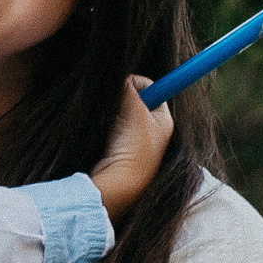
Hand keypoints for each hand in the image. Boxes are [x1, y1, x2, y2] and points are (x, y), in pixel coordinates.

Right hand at [89, 77, 173, 222]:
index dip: (137, 83)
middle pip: (133, 99)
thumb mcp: (134, 109)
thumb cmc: (133, 149)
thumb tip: (122, 76)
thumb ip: (129, 87)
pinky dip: (101, 125)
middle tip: (114, 108)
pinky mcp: (116, 151)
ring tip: (106, 124)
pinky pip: (106, 127)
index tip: (124, 89)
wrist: (118, 186)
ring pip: (117, 113)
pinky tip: (99, 134)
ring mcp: (133, 142)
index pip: (152, 87)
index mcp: (163, 120)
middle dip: (120, 98)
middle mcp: (151, 131)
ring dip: (109, 113)